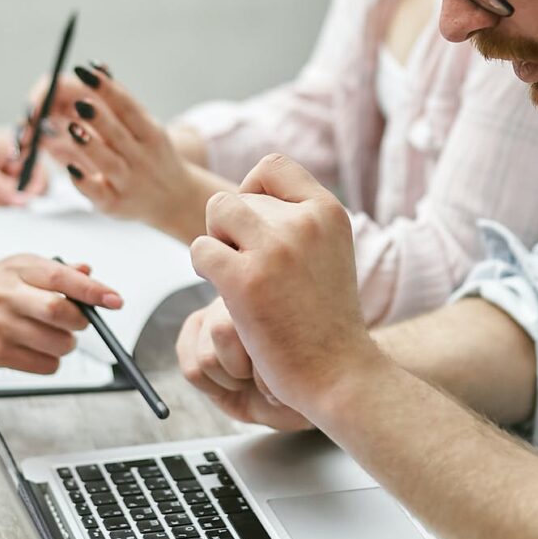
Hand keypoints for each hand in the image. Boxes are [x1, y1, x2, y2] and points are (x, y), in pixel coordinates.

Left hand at [0, 124, 42, 204]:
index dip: (32, 189)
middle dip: (10, 200)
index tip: (20, 203)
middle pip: (27, 188)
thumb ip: (1, 187)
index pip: (37, 171)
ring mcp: (3, 175)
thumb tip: (23, 201)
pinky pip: (0, 202)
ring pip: (13, 199)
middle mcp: (13, 161)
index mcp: (15, 147)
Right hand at [0, 255, 122, 373]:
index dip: (92, 290)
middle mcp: (8, 295)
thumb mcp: (20, 268)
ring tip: (54, 335)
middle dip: (80, 321)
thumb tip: (87, 271)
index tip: (113, 299)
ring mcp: (1, 325)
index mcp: (19, 269)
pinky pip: (44, 365)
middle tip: (78, 321)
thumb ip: (57, 270)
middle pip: (59, 312)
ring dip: (66, 343)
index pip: (62, 277)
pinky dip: (52, 361)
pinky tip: (39, 349)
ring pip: (56, 343)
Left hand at [32, 64, 213, 240]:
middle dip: (100, 117)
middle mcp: (142, 158)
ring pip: (109, 163)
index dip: (107, 89)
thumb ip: (121, 101)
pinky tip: (70, 166)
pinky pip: (97, 192)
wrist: (175, 200)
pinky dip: (84, 180)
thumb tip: (97, 66)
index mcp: (151, 134)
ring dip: (90, 146)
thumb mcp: (146, 127)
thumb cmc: (153, 155)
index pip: (128, 107)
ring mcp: (129, 182)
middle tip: (79, 101)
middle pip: (119, 134)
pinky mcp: (114, 204)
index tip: (86, 71)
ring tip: (72, 128)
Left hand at [189, 154, 382, 418]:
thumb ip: (298, 220)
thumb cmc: (326, 318)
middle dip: (232, 228)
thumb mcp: (329, 251)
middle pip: (238, 195)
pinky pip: (200, 249)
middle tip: (245, 264)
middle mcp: (304, 222)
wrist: (338, 372)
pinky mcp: (245, 280)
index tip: (255, 224)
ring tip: (232, 272)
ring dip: (214, 241)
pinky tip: (223, 290)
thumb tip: (248, 193)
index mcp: (328, 212)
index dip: (252, 189)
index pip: (273, 165)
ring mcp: (275, 249)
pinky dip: (202, 267)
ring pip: (216, 211)